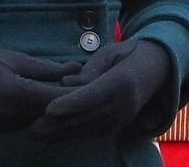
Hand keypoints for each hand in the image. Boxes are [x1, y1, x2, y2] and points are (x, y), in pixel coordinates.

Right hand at [0, 43, 80, 132]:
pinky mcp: (0, 130)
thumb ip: (47, 68)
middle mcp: (8, 115)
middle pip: (49, 114)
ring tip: (74, 98)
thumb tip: (78, 69)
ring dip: (55, 112)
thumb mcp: (16, 58)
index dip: (75, 95)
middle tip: (89, 94)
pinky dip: (40, 115)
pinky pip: (27, 124)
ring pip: (40, 122)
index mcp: (13, 92)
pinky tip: (50, 104)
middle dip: (68, 105)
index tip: (94, 87)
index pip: (53, 99)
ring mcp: (3, 126)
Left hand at [30, 40, 169, 139]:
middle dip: (59, 124)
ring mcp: (121, 120)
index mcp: (122, 82)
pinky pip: (92, 134)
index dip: (70, 103)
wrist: (155, 72)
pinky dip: (71, 136)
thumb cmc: (128, 55)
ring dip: (61, 134)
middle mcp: (123, 106)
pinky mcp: (116, 128)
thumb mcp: (112, 51)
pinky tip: (53, 136)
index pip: (92, 95)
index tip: (49, 108)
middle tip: (33, 126)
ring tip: (37, 133)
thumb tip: (68, 82)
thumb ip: (91, 68)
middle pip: (87, 117)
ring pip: (87, 130)